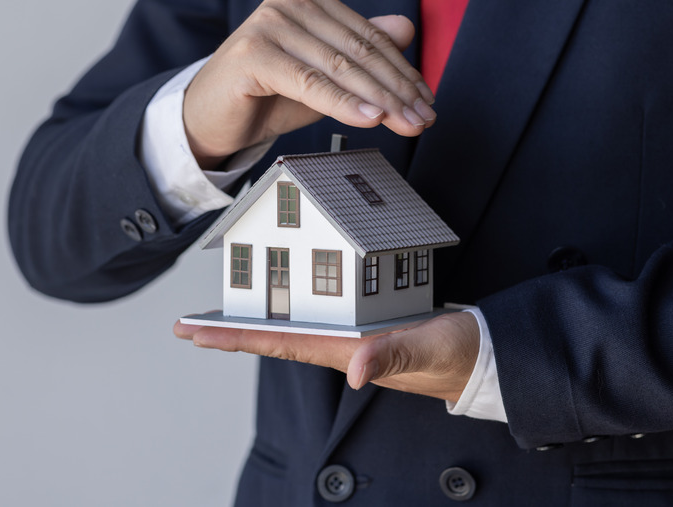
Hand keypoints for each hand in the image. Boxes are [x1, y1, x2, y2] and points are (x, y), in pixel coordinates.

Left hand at [173, 311, 479, 401]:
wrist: (485, 354)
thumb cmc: (460, 355)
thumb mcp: (431, 349)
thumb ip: (395, 355)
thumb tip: (355, 370)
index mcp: (348, 351)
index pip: (280, 344)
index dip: (235, 339)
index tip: (194, 333)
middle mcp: (342, 346)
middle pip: (275, 337)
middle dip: (230, 333)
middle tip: (187, 325)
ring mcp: (353, 335)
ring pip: (293, 325)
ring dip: (256, 319)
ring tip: (222, 312)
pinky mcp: (367, 322)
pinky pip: (320, 312)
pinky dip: (293, 305)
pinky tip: (282, 300)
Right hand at [183, 0, 435, 168]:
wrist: (208, 118)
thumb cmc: (264, 96)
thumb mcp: (322, 76)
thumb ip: (359, 53)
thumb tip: (405, 27)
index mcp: (309, 0)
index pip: (369, 37)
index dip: (403, 71)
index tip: (425, 101)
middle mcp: (289, 3)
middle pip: (358, 51)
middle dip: (397, 90)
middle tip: (421, 119)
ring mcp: (268, 24)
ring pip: (339, 67)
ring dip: (379, 99)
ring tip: (404, 123)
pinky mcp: (252, 53)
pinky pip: (310, 82)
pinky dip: (343, 103)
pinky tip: (370, 118)